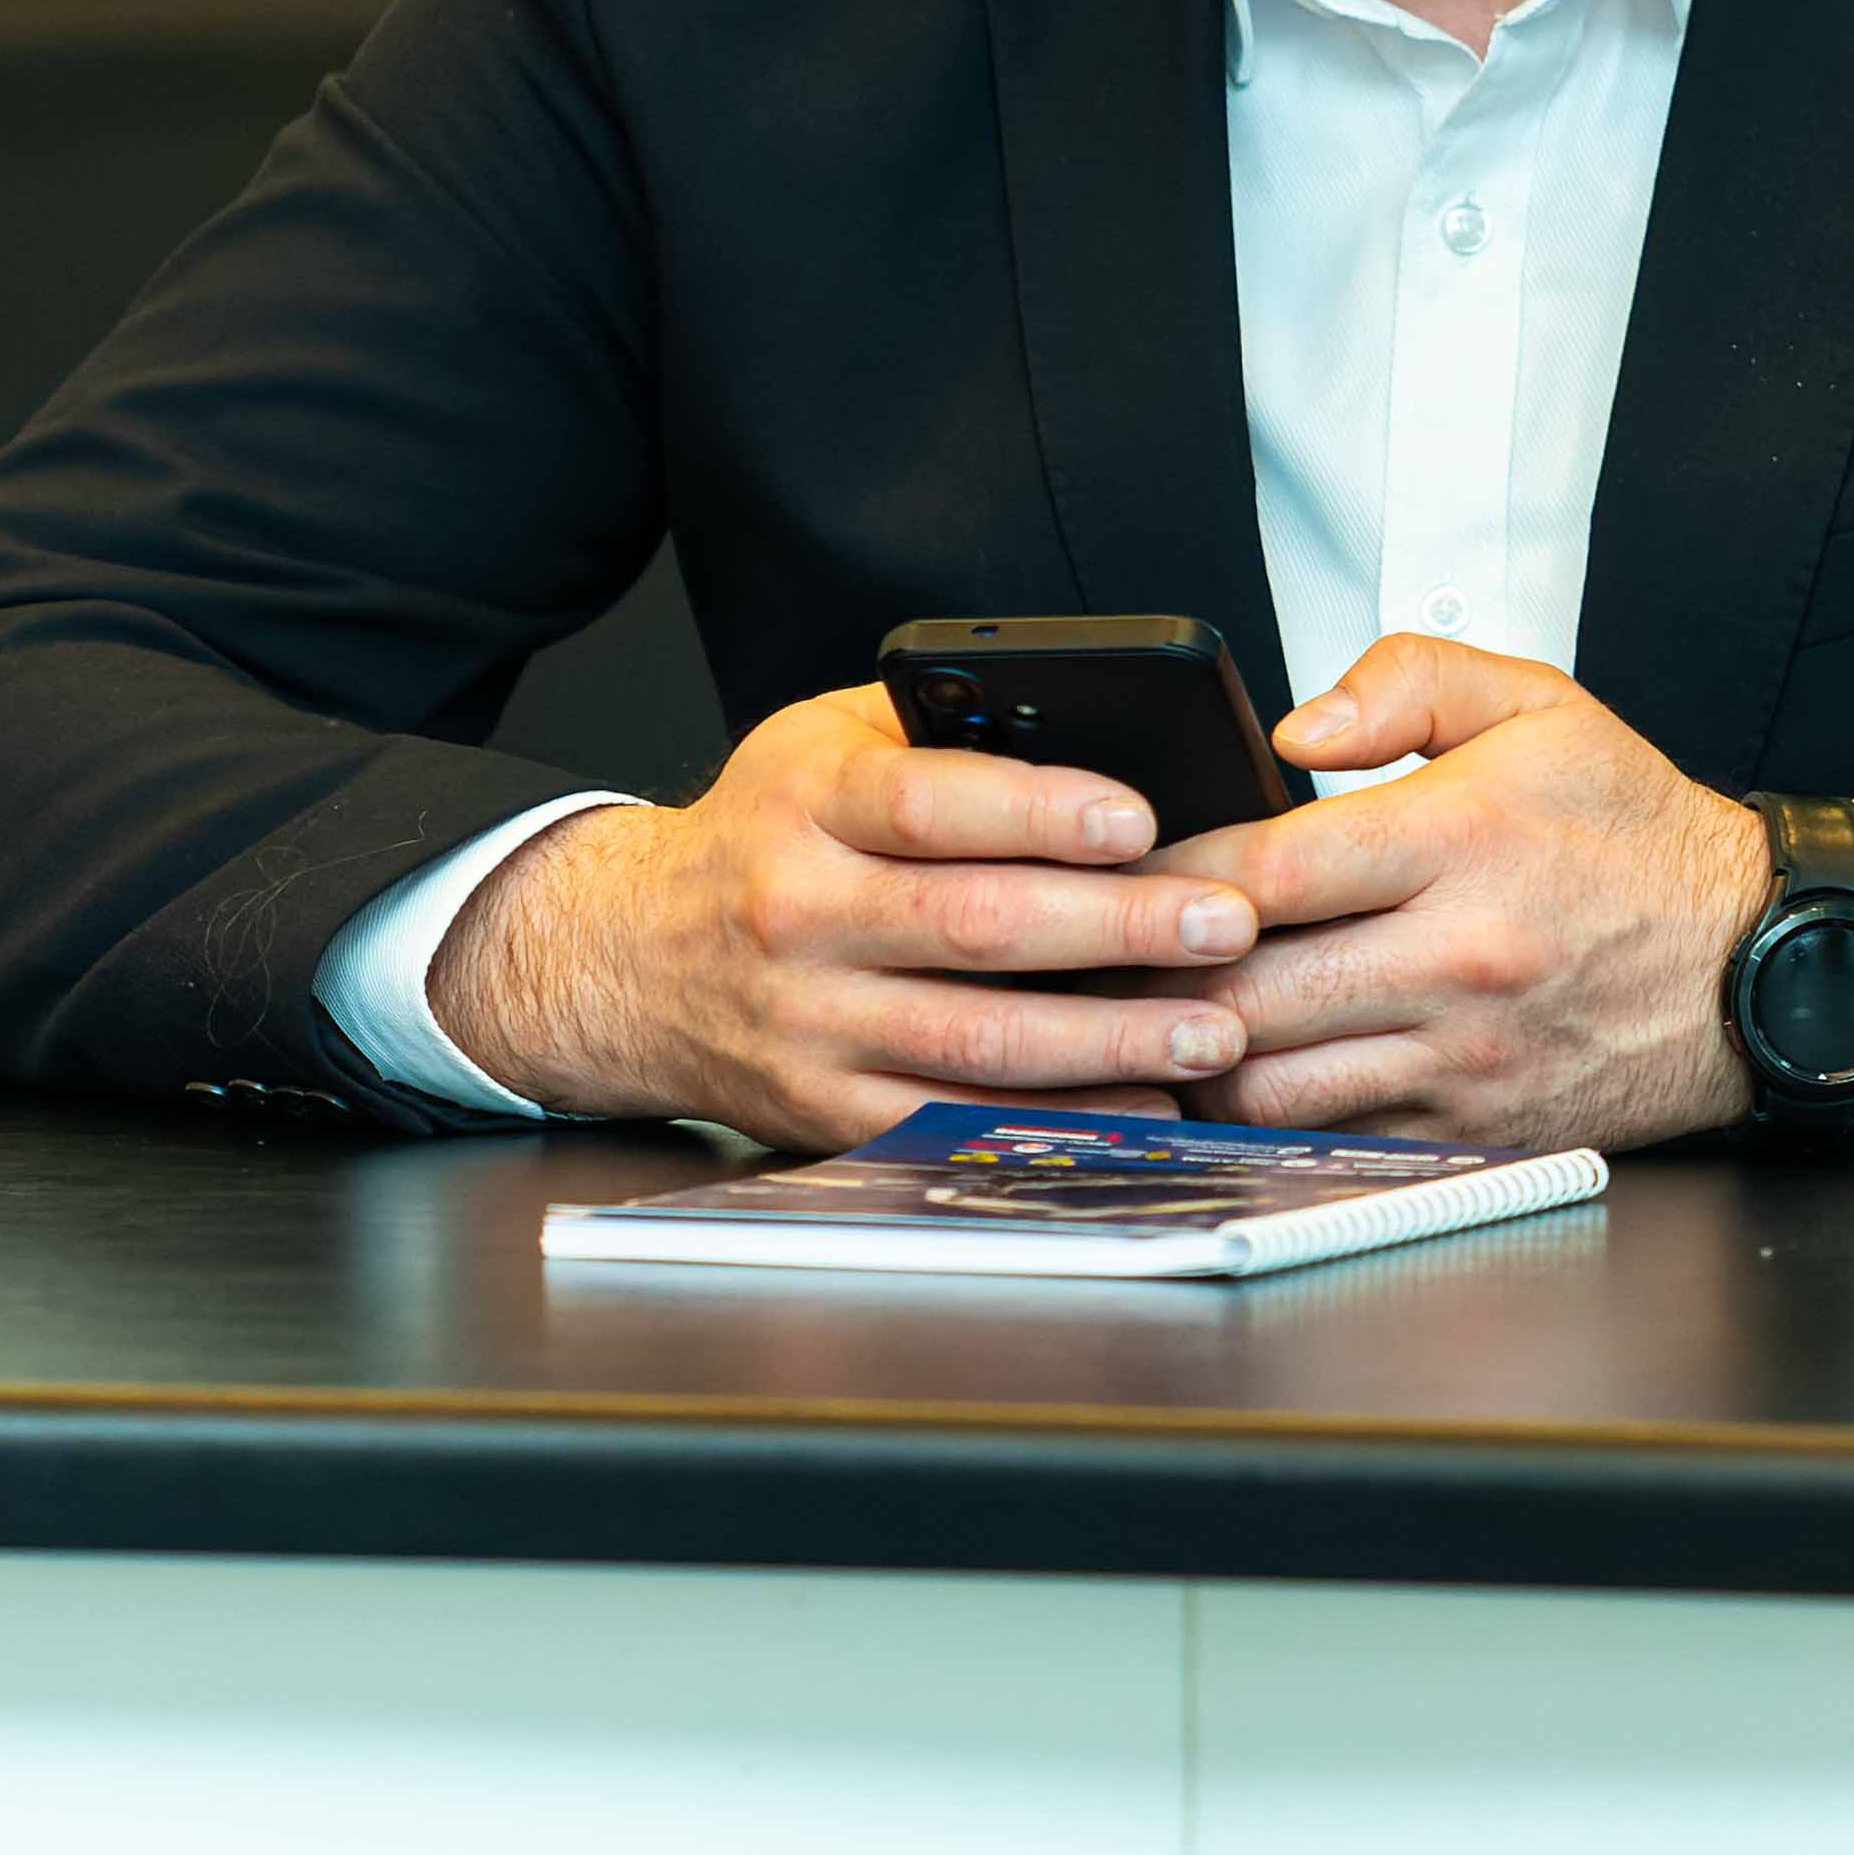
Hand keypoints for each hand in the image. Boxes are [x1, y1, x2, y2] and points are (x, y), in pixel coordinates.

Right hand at [425, 684, 1264, 1149]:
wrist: (628, 954)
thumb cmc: (766, 834)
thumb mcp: (824, 745)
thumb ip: (942, 731)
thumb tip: (1100, 731)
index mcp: (808, 802)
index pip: (931, 802)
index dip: (1040, 810)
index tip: (1139, 818)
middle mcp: (799, 913)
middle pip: (975, 924)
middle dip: (1118, 928)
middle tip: (1225, 924)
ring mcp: (809, 1023)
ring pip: (975, 1041)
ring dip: (1109, 1041)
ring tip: (1213, 1030)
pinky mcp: (820, 1107)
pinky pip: (953, 1123)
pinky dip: (1054, 1122)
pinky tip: (1140, 1107)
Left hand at [1142, 636, 1791, 1151]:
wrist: (1755, 966)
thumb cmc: (1638, 837)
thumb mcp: (1542, 705)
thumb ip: (1407, 680)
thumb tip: (1294, 728)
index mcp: (1463, 840)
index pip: (1267, 872)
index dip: (1171, 880)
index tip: (1124, 873)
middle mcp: (1459, 958)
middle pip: (1246, 993)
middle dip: (1154, 981)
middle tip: (1105, 960)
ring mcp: (1465, 1058)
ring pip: (1271, 1088)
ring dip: (1198, 1062)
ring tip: (1162, 1022)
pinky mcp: (1475, 1129)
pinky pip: (1336, 1140)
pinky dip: (1271, 1120)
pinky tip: (1239, 1081)